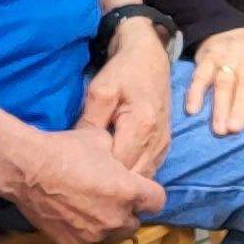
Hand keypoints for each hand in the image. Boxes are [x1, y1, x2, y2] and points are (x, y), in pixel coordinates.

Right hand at [0, 126, 165, 243]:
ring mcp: (94, 234)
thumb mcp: (101, 140)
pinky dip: (82, 229)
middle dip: (126, 211)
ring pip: (109, 233)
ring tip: (87, 206)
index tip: (139, 189)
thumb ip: (119, 155)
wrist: (27, 169)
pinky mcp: (73, 243)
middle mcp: (116, 218)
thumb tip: (121, 159)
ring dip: (104, 222)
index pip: (157, 201)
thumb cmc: (65, 149)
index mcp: (129, 192)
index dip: (149, 194)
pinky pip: (86, 239)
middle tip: (109, 197)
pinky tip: (69, 213)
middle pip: (134, 222)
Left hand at [77, 25, 174, 173]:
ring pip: (143, 178)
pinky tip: (116, 175)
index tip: (80, 176)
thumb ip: (90, 123)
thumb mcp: (100, 91)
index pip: (119, 166)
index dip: (100, 176)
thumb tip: (78, 152)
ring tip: (101, 182)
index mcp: (141, 126)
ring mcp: (163, 145)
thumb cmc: (123, 71)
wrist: (150, 58)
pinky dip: (134, 176)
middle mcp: (157, 141)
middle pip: (133, 178)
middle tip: (87, 184)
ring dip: (124, 183)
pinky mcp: (164, 146)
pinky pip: (149, 171)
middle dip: (112, 185)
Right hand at [181, 28, 243, 138]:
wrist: (239, 34)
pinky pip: (200, 76)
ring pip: (223, 82)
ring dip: (220, 107)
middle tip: (235, 128)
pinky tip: (193, 109)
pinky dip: (195, 93)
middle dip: (240, 106)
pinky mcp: (208, 57)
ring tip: (219, 129)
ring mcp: (228, 55)